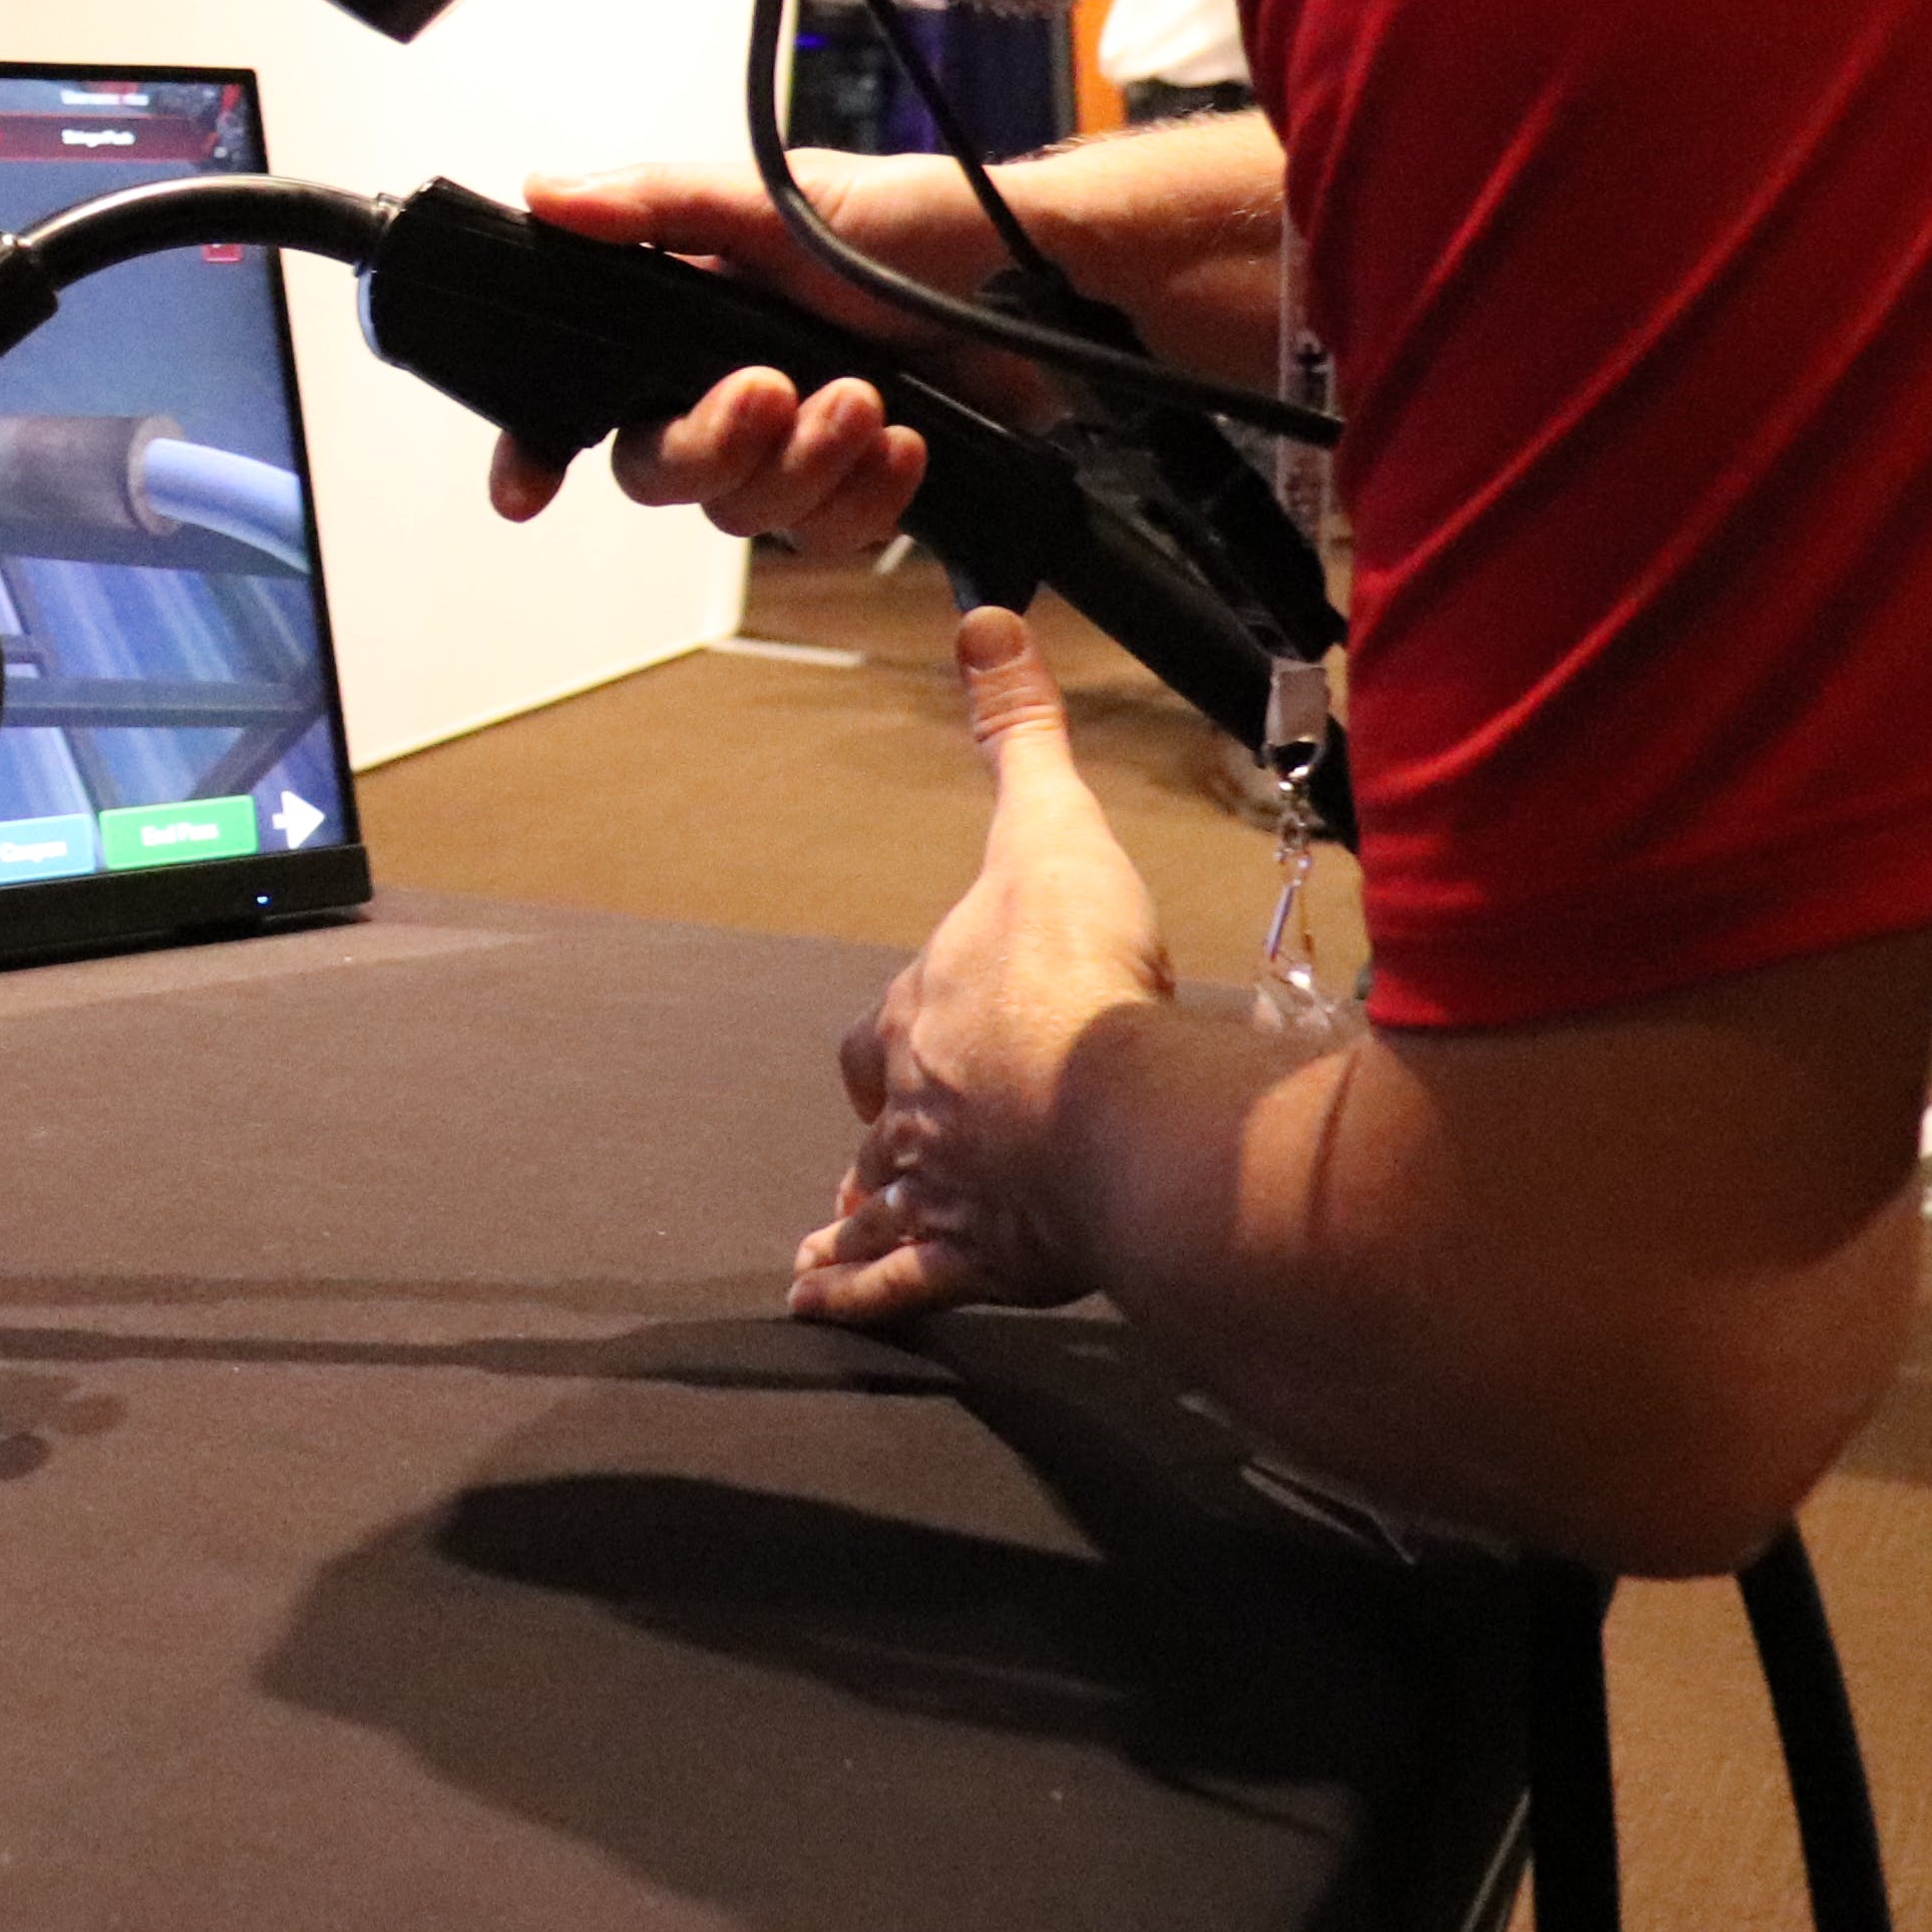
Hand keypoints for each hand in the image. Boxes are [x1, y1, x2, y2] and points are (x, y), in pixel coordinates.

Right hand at [481, 157, 1000, 554]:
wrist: (1033, 279)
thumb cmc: (911, 225)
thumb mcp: (780, 197)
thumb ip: (659, 203)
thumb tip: (546, 194)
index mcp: (681, 317)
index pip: (582, 395)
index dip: (539, 447)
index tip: (526, 492)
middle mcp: (720, 387)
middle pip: (660, 470)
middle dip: (714, 444)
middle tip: (771, 392)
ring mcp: (789, 446)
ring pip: (747, 511)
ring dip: (808, 465)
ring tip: (870, 404)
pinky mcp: (854, 487)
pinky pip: (828, 532)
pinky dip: (868, 495)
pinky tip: (908, 445)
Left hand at [790, 610, 1176, 1326]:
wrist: (1110, 1103)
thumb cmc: (1080, 971)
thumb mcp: (1050, 825)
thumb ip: (1019, 731)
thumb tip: (981, 620)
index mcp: (927, 1011)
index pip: (888, 1025)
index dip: (899, 1033)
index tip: (903, 1043)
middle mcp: (920, 1103)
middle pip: (888, 1119)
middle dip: (887, 1134)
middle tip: (879, 1153)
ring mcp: (947, 1185)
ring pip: (885, 1208)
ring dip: (858, 1223)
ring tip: (821, 1244)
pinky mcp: (983, 1257)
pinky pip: (907, 1284)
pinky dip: (866, 1297)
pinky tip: (824, 1310)